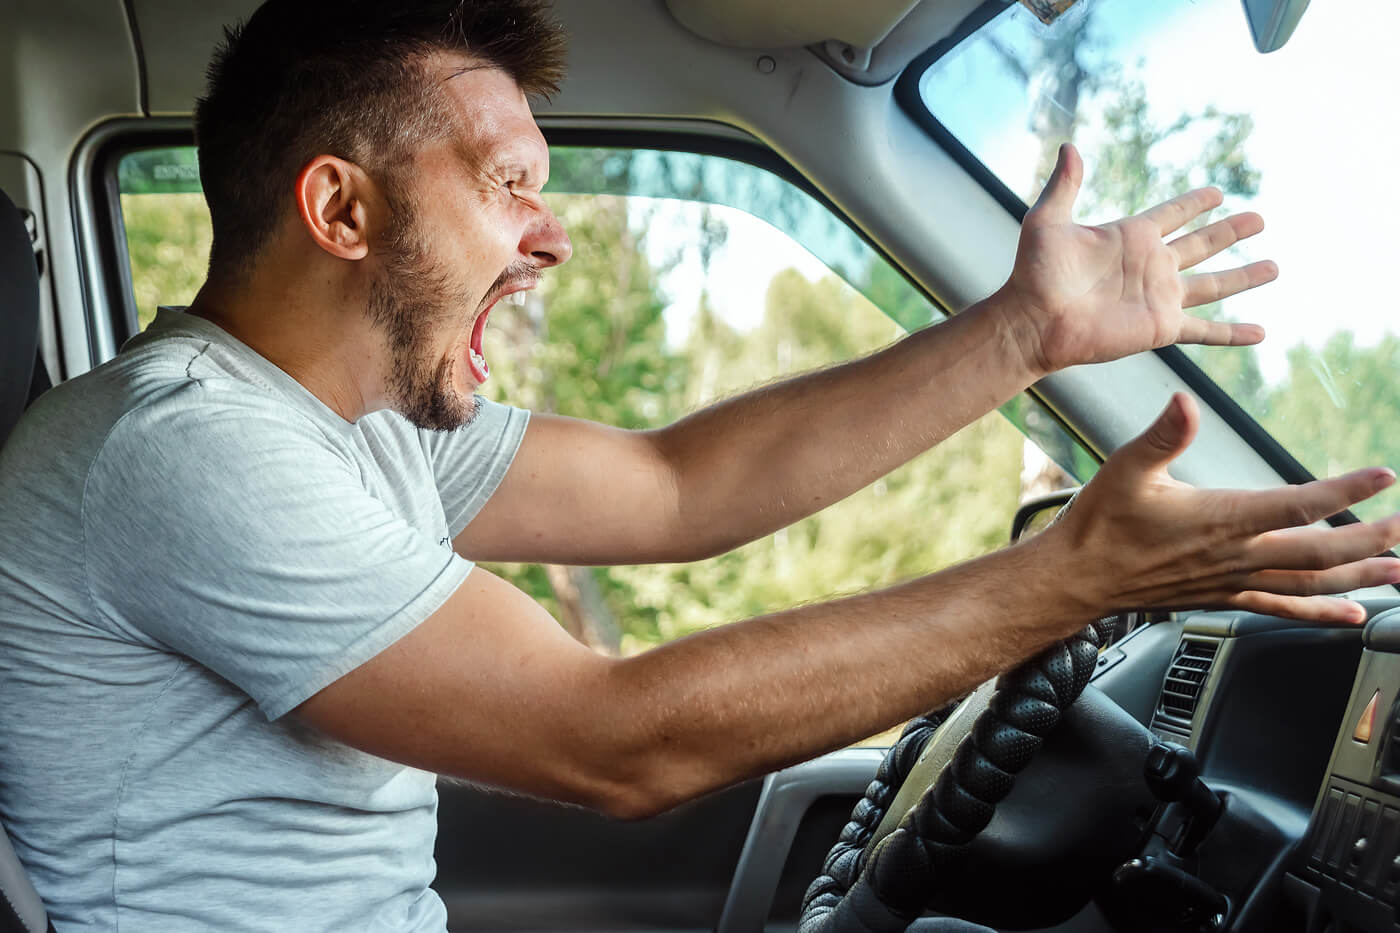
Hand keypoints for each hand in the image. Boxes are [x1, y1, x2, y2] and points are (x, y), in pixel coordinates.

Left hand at [1001, 143, 1276, 373]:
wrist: (1035, 320)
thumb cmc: (1036, 273)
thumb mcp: (1048, 221)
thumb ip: (1064, 185)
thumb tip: (1069, 145)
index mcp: (1131, 236)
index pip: (1173, 214)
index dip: (1194, 203)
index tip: (1217, 193)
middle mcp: (1152, 265)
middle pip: (1202, 244)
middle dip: (1230, 232)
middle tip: (1260, 218)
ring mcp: (1160, 297)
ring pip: (1213, 284)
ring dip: (1244, 277)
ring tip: (1275, 267)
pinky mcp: (1162, 326)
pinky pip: (1206, 330)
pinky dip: (1234, 333)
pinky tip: (1261, 333)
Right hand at [1049, 394, 1399, 623]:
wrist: (1076, 578)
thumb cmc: (1099, 524)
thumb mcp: (1126, 468)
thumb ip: (1163, 435)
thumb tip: (1184, 402)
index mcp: (1220, 519)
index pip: (1297, 506)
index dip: (1345, 492)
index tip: (1382, 475)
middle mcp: (1234, 555)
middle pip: (1319, 553)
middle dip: (1370, 541)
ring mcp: (1232, 580)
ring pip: (1309, 584)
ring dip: (1359, 578)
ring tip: (1397, 572)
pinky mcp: (1222, 596)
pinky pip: (1281, 607)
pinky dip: (1321, 611)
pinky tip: (1350, 613)